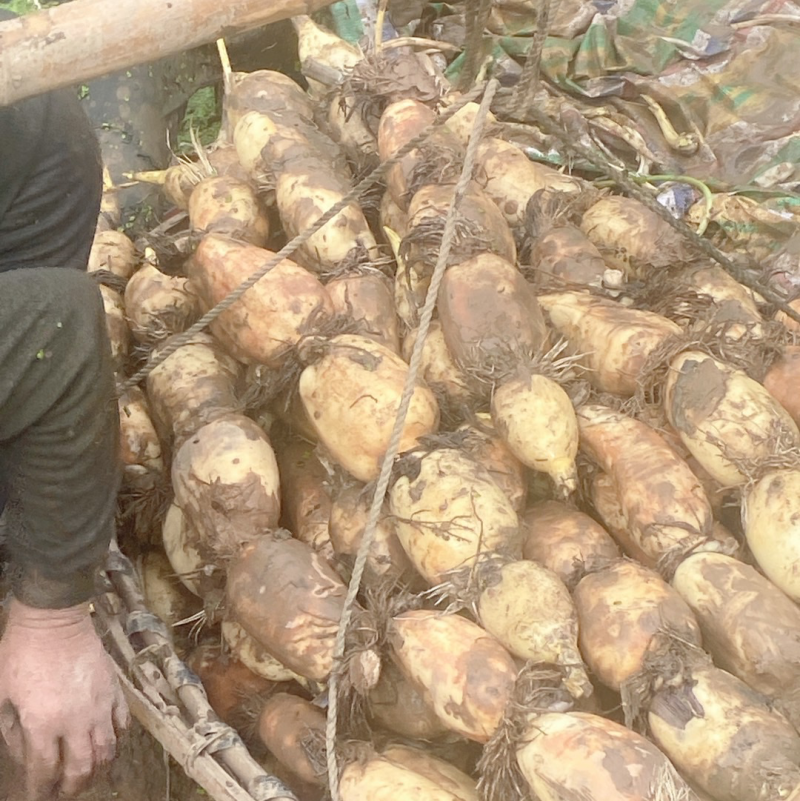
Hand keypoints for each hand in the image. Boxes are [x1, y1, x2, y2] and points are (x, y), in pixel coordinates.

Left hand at [0, 599, 129, 798]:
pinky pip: (122, 723)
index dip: (39, 789)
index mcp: (43, 723)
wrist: (54, 621)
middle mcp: (76, 720)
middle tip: (63, 792)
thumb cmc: (21, 654)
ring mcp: (99, 705)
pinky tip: (109, 743)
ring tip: (88, 775)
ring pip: (106, 751)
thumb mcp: (2, 695)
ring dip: (97, 769)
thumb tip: (25, 754)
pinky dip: (117, 739)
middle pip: (81, 769)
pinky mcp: (114, 690)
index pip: (43, 770)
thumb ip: (11, 731)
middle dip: (72, 788)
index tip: (37, 796)